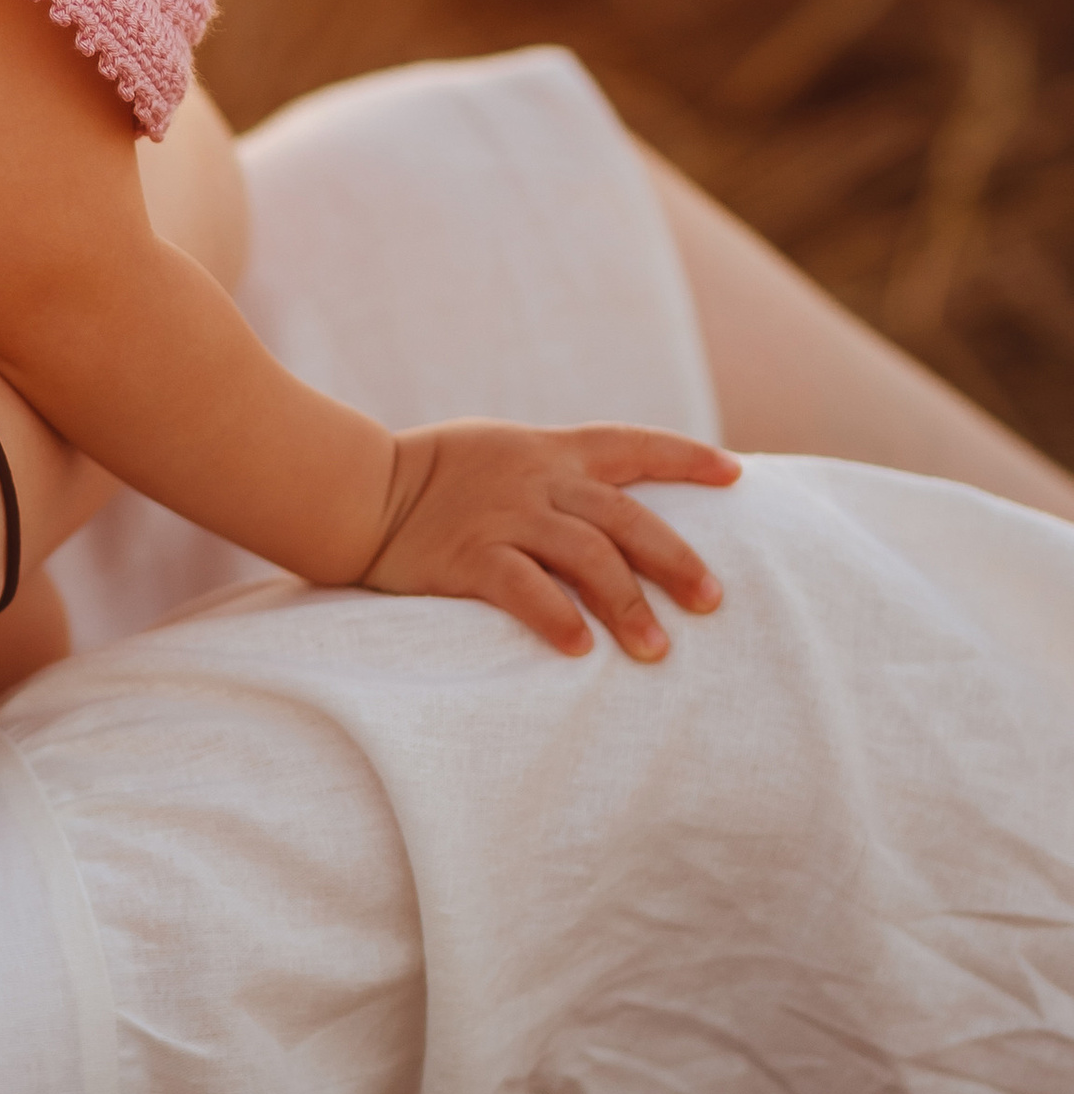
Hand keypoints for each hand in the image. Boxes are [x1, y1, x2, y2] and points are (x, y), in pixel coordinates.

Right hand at [361, 420, 741, 660]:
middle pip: (625, 518)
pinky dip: (556, 618)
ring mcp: (504, 518)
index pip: (632, 444)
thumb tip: (610, 507)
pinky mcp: (469, 557)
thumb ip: (553, 470)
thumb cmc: (431, 475)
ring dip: (629, 604)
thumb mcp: (500, 450)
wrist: (358, 490)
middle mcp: (536, 481)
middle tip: (713, 601)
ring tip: (657, 649)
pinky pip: (524, 589)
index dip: (686, 457)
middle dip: (676, 560)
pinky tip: (581, 650)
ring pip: (587, 557)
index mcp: (549, 450)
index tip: (735, 474)